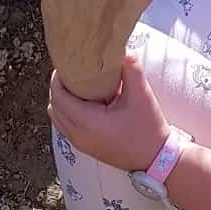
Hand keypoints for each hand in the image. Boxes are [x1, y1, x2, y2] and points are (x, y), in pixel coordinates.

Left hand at [48, 55, 170, 173]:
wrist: (156, 159)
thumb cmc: (148, 129)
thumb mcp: (141, 95)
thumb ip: (131, 69)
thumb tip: (123, 50)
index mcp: (87, 122)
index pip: (59, 96)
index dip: (58, 78)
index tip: (68, 64)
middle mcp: (78, 135)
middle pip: (54, 106)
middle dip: (58, 87)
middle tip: (72, 72)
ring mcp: (80, 143)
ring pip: (57, 118)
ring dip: (62, 100)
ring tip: (77, 86)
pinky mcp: (86, 147)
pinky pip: (65, 127)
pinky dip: (67, 112)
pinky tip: (85, 103)